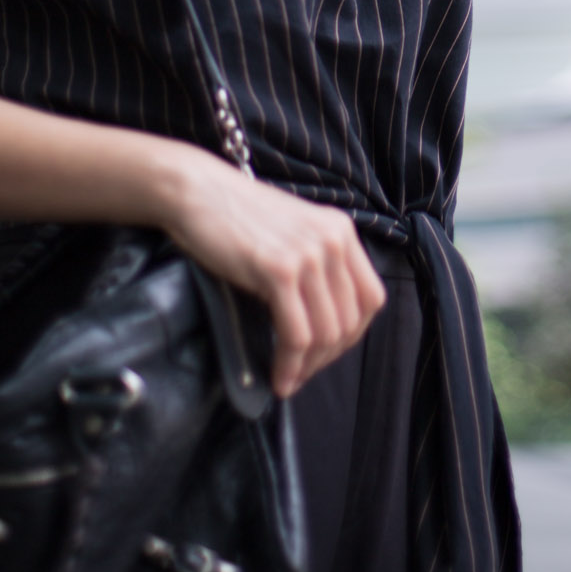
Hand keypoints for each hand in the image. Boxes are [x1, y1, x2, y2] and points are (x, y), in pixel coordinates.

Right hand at [160, 152, 385, 395]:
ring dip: (308, 367)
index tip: (326, 352)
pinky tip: (277, 374)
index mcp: (342, 232)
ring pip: (326, 332)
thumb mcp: (294, 235)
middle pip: (350, 321)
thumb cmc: (238, 217)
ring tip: (288, 378)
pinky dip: (289, 363)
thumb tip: (324, 327)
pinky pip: (297, 334)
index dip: (352, 335)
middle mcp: (333, 242)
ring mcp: (308, 256)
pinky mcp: (280, 271)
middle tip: (302, 373)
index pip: (371, 298)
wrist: (199, 192)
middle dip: (327, 358)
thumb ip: (316, 268)